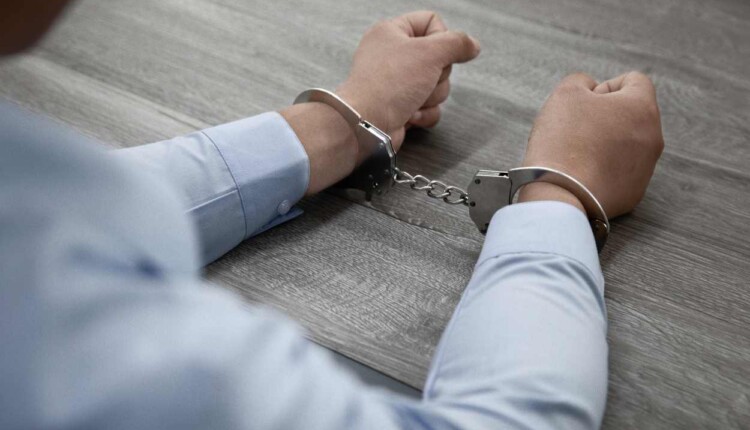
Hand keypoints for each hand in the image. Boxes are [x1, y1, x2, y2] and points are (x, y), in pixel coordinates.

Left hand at [282, 11, 479, 194]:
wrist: (367, 125)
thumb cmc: (388, 85)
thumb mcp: (430, 53)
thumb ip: (457, 43)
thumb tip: (472, 45)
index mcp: (392, 32)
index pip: (431, 22)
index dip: (442, 38)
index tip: (437, 52)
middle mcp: (393, 55)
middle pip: (439, 58)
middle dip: (437, 76)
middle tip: (423, 80)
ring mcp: (396, 83)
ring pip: (436, 85)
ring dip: (431, 97)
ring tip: (412, 99)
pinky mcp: (400, 107)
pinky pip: (429, 107)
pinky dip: (424, 113)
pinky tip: (410, 115)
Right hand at [518, 72, 663, 217]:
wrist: (560, 194)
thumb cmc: (563, 141)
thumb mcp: (565, 93)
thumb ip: (582, 81)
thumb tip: (591, 90)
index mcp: (642, 107)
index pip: (634, 81)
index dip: (605, 87)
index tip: (584, 104)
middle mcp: (653, 138)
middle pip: (631, 115)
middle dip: (605, 117)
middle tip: (576, 129)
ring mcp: (646, 169)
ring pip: (627, 145)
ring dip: (605, 143)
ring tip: (576, 154)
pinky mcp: (634, 194)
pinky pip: (620, 173)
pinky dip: (603, 170)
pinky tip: (581, 175)